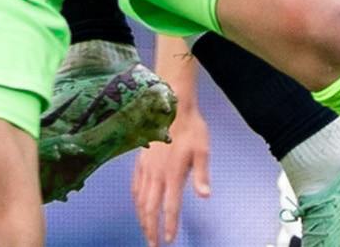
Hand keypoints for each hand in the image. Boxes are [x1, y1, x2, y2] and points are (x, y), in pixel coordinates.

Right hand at [131, 105, 211, 246]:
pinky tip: (138, 207)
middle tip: (153, 246)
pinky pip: (135, 186)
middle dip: (151, 229)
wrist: (171, 106)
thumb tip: (204, 195)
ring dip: (142, 218)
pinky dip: (136, 201)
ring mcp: (145, 168)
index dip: (169, 225)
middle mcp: (156, 174)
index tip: (169, 241)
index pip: (169, 206)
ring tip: (145, 232)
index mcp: (172, 174)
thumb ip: (202, 174)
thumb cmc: (191, 129)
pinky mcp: (140, 161)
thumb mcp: (203, 150)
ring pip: (140, 199)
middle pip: (150, 208)